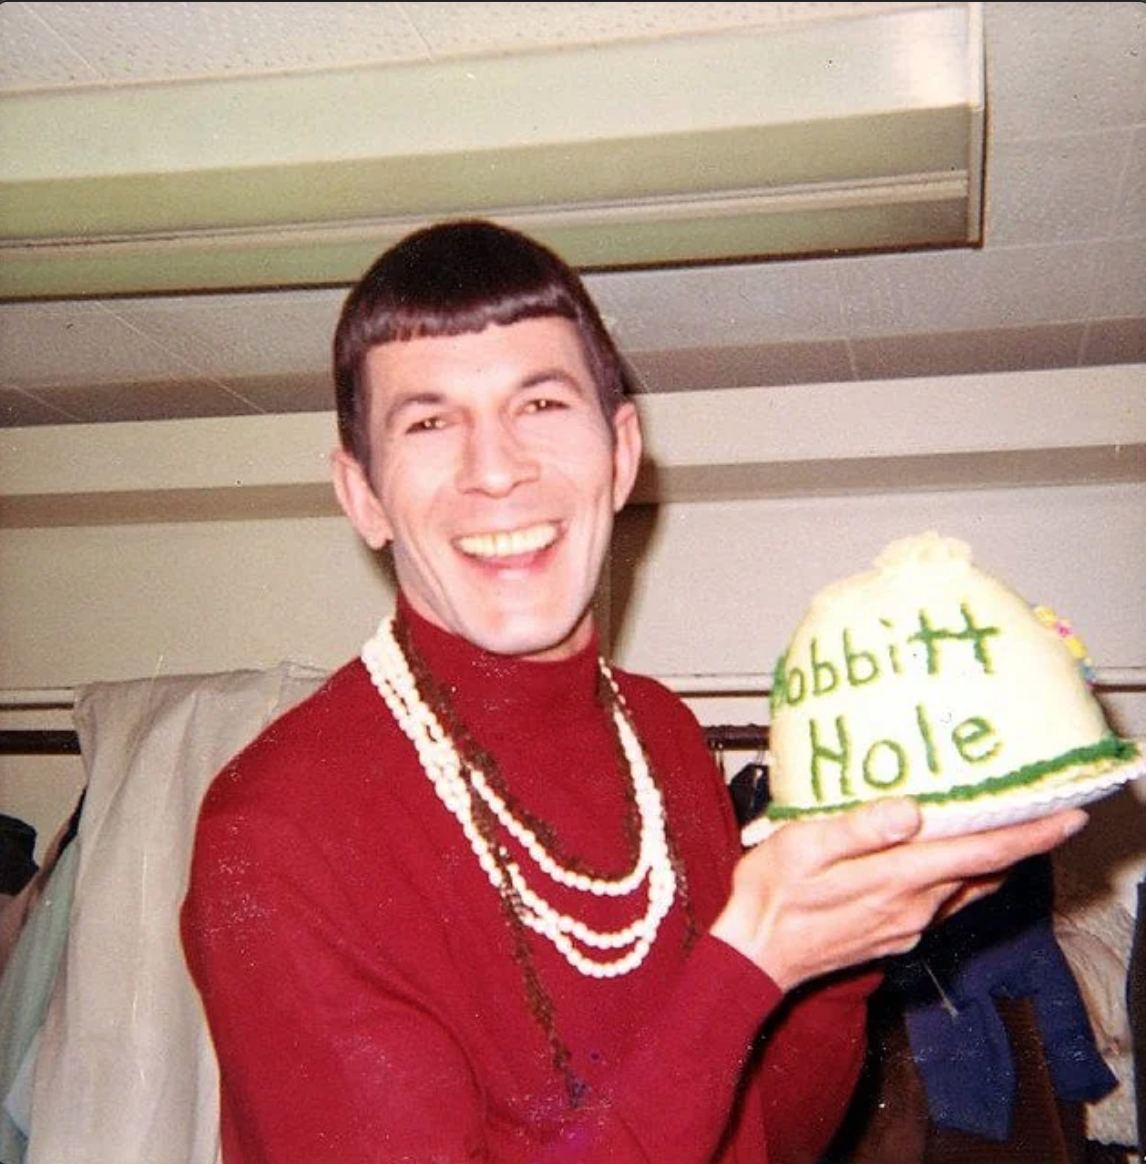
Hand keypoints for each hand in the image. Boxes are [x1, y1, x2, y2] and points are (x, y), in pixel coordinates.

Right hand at [709, 798, 1087, 992]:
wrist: (755, 955)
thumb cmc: (771, 894)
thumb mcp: (802, 847)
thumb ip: (858, 829)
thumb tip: (910, 811)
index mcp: (895, 879)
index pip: (979, 853)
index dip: (1028, 835)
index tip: (1068, 816)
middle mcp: (912, 905)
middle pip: (982, 869)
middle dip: (1019, 840)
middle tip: (1045, 806)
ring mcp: (906, 925)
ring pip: (966, 886)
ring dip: (992, 858)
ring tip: (1008, 826)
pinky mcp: (895, 934)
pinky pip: (944, 901)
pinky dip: (963, 876)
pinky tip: (954, 860)